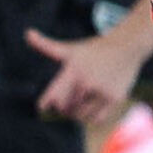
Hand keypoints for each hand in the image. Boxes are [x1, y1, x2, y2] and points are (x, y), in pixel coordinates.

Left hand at [25, 26, 141, 127]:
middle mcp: (86, 82)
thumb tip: (27, 33)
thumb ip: (46, 45)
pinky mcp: (114, 99)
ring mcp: (101, 91)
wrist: (126, 46)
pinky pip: (97, 118)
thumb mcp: (70, 49)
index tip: (43, 107)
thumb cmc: (93, 49)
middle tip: (62, 107)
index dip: (45, 104)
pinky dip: (90, 118)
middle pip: (65, 108)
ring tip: (76, 107)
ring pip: (81, 115)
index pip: (52, 96)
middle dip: (62, 109)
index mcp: (72, 70)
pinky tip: (89, 110)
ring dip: (76, 114)